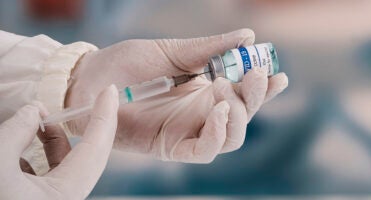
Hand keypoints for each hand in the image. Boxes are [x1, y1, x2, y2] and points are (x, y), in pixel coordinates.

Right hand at [0, 85, 118, 199]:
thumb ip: (18, 132)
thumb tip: (35, 110)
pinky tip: (22, 143)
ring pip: (65, 163)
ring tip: (38, 119)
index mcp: (64, 196)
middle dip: (88, 125)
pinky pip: (47, 172)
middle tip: (95, 99)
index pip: (95, 149)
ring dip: (54, 138)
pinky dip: (37, 153)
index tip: (110, 92)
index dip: (104, 116)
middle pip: (88, 155)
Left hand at [66, 29, 287, 162]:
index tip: (279, 73)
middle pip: (244, 116)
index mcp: (206, 89)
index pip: (244, 92)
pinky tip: (218, 111)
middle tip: (253, 75)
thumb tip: (248, 35)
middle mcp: (202, 112)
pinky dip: (217, 135)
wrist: (91, 81)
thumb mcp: (172, 51)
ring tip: (225, 91)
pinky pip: (204, 151)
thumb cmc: (128, 64)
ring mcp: (189, 131)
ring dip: (238, 116)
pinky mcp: (172, 147)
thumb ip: (209, 48)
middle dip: (256, 98)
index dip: (265, 87)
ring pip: (231, 137)